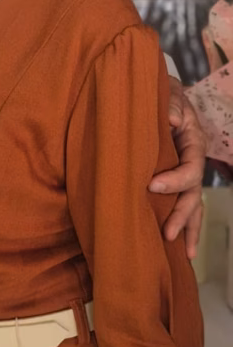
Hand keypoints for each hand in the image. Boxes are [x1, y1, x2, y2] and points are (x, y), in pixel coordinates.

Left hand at [148, 77, 205, 258]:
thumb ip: (171, 103)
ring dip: (188, 227)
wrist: (157, 92)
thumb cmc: (161, 93)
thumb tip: (173, 119)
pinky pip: (182, 201)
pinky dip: (184, 223)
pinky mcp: (174, 178)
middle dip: (183, 214)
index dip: (175, 179)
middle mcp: (193, 160)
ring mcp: (186, 171)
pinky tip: (180, 245)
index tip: (152, 186)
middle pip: (194, 193)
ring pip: (193, 203)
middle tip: (167, 233)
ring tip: (185, 254)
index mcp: (194, 141)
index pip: (191, 167)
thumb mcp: (168, 92)